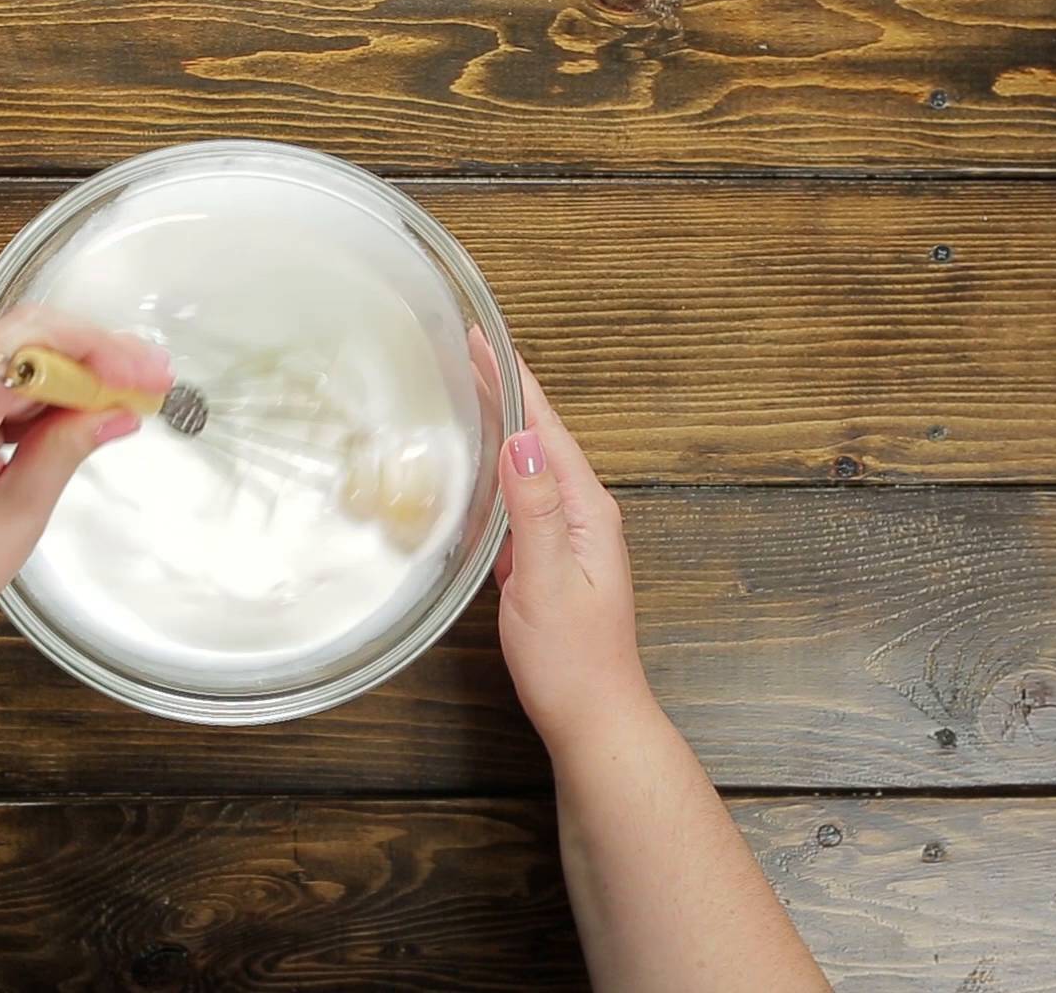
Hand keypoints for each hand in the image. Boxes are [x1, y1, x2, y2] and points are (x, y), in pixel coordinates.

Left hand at [0, 305, 172, 661]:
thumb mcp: (14, 516)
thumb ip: (66, 451)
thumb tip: (114, 413)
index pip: (32, 340)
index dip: (100, 348)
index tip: (144, 373)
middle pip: (24, 345)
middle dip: (93, 361)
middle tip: (149, 382)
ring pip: (9, 365)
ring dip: (67, 382)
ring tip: (123, 405)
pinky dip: (33, 402)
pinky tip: (74, 422)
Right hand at [495, 358, 648, 745]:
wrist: (592, 716)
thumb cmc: (571, 660)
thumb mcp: (546, 581)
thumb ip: (536, 511)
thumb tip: (522, 441)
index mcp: (587, 510)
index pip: (546, 428)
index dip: (514, 380)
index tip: (482, 339)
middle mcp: (583, 514)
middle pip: (539, 435)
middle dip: (504, 389)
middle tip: (462, 349)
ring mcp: (569, 535)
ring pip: (529, 464)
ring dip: (500, 423)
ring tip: (465, 389)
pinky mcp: (550, 557)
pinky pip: (521, 497)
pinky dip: (497, 470)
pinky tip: (476, 468)